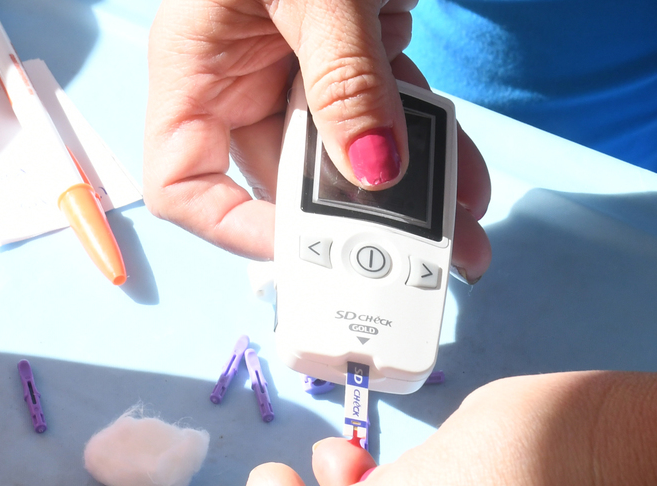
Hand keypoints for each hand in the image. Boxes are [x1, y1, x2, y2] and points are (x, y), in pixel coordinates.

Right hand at [143, 0, 491, 279]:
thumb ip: (343, 80)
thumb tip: (375, 173)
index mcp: (196, 68)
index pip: (188, 187)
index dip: (242, 232)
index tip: (314, 246)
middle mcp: (242, 78)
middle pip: (288, 181)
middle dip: (356, 227)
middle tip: (419, 263)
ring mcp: (298, 67)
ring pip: (349, 156)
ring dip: (408, 197)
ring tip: (465, 231)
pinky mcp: (352, 51)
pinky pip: (387, 113)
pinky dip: (428, 142)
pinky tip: (468, 174)